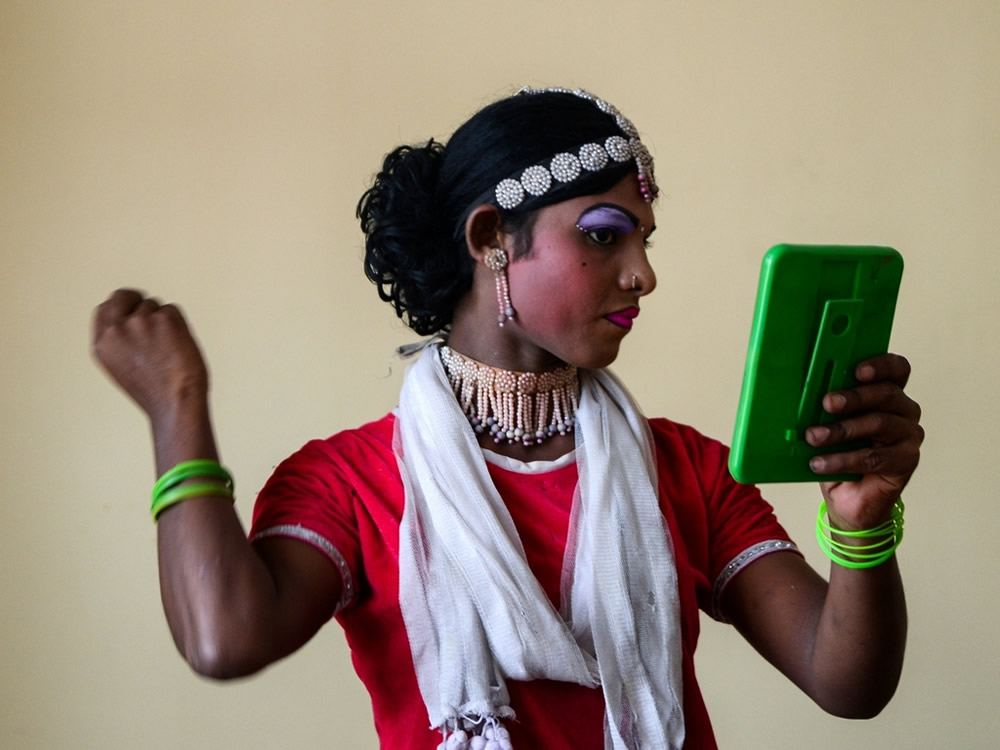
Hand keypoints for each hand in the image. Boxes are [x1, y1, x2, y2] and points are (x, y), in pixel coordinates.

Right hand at [92, 289, 208, 423]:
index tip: (131, 305)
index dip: (120, 305)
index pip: (104, 308)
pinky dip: (179, 324)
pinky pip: (173, 310)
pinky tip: (180, 346)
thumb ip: (119, 340)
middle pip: (125, 295)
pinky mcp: (164, 318)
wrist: (175, 402)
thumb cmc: (155, 391)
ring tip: (169, 350)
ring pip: (154, 306)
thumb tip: (129, 317)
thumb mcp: (121, 366)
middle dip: (138, 299)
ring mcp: (140, 321)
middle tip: (154, 312)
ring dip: (164, 321)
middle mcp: (117, 329)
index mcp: (102, 343)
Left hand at [804, 354, 922, 529]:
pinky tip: (820, 463)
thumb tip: (801, 391)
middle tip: (827, 403)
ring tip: (814, 437)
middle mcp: (904, 411)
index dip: (881, 365)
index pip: (897, 369)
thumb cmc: (839, 451)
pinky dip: (843, 460)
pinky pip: (875, 458)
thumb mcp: (829, 423)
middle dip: (854, 397)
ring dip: (843, 430)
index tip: (858, 370)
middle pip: (888, 393)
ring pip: (880, 424)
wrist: (848, 497)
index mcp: (888, 393)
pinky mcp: (906, 462)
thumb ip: (826, 405)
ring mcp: (909, 436)